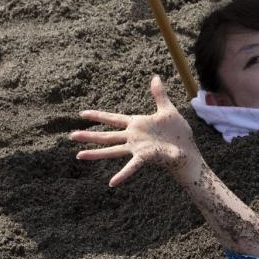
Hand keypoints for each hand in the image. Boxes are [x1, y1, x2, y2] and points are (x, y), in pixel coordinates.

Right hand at [70, 74, 201, 186]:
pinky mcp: (145, 157)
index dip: (98, 116)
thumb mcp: (167, 110)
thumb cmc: (177, 132)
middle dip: (89, 135)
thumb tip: (155, 77)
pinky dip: (122, 174)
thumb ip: (159, 95)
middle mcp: (133, 137)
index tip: (82, 113)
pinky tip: (112, 182)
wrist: (187, 149)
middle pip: (107, 135)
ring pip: (112, 150)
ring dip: (96, 153)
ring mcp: (137, 148)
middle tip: (71, 136)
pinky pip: (132, 167)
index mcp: (136, 125)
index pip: (113, 119)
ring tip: (79, 156)